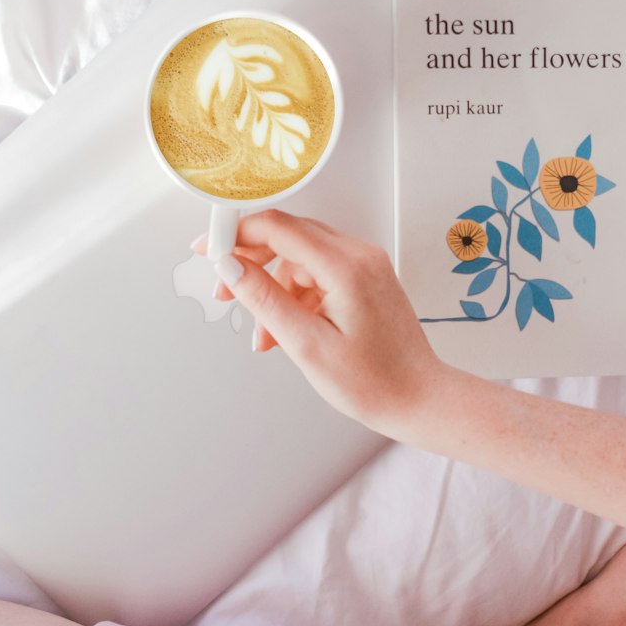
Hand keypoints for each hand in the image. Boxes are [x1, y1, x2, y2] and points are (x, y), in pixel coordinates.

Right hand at [192, 211, 449, 438]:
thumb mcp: (307, 345)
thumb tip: (230, 267)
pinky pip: (317, 272)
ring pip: (299, 258)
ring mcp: (365, 264)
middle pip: (287, 236)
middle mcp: (359, 255)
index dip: (235, 233)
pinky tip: (286, 330)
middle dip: (250, 263)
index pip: (278, 227)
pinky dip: (295, 295)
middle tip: (224, 293)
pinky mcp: (365, 277)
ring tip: (265, 334)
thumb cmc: (375, 382)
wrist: (419, 398)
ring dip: (273, 289)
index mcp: (346, 266)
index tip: (206, 247)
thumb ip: (265, 300)